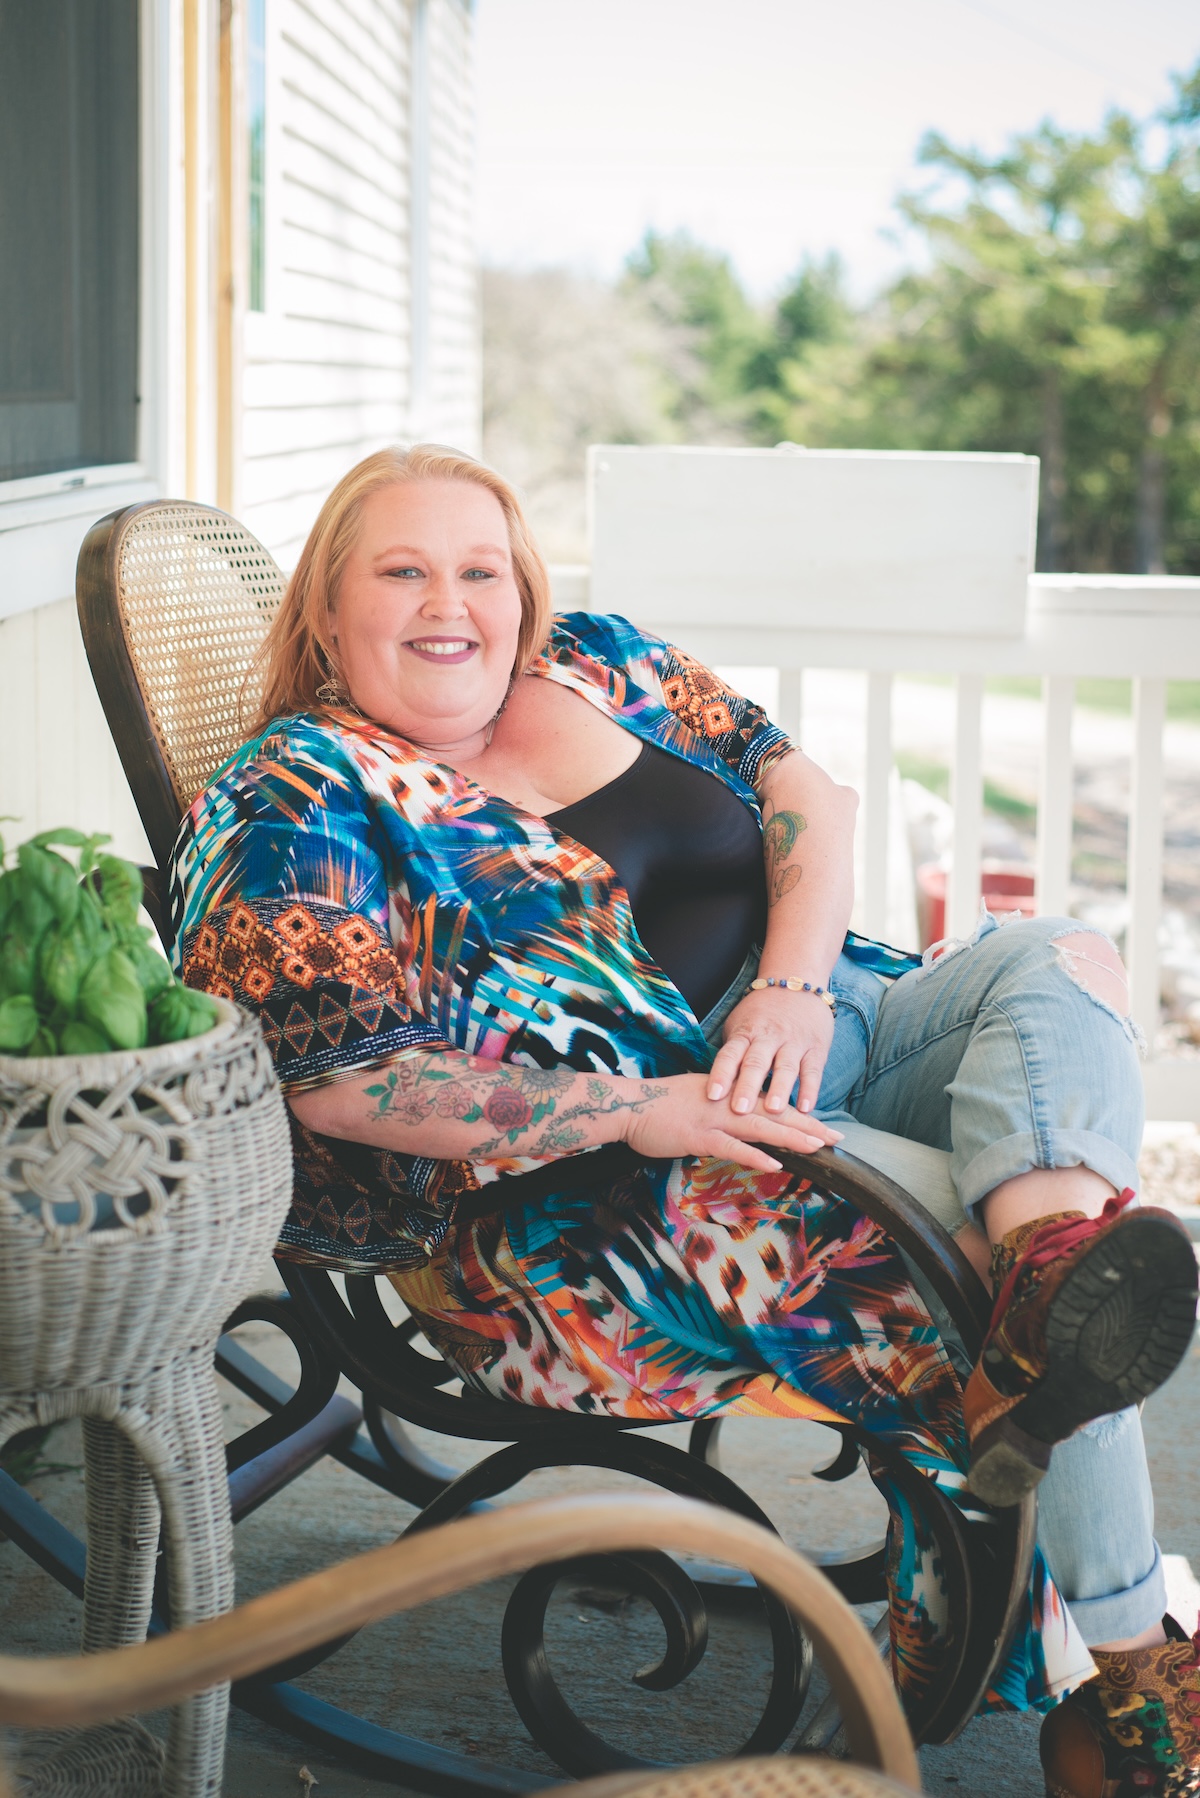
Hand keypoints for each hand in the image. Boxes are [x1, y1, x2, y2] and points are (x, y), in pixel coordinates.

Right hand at [620, 1072, 841, 1174]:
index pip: (771, 1103)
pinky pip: (732, 1147)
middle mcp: (728, 1102)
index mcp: (730, 1093)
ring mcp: (714, 1118)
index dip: (800, 1114)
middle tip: (837, 1137)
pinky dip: (755, 1155)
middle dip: (807, 1125)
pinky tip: (776, 1163)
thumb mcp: (698, 1101)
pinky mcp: (699, 1135)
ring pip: (761, 1126)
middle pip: (775, 1113)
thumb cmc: (660, 1106)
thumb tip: (742, 1121)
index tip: (824, 1125)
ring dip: (792, 1137)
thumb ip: (722, 1109)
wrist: (628, 1104)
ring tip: (819, 1146)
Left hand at [706, 988, 834, 1116]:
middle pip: (756, 1063)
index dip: (720, 1075)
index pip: (729, 1054)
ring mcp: (794, 1042)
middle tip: (740, 1109)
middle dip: (747, 1087)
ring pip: (786, 1067)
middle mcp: (768, 1036)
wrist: (796, 982)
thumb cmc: (761, 1013)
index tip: (713, 1096)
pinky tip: (805, 1109)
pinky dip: (810, 1090)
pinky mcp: (816, 1048)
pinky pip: (813, 1070)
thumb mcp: (740, 1025)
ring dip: (779, 1089)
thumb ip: (731, 1054)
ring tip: (773, 1110)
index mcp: (745, 1033)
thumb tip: (714, 1089)